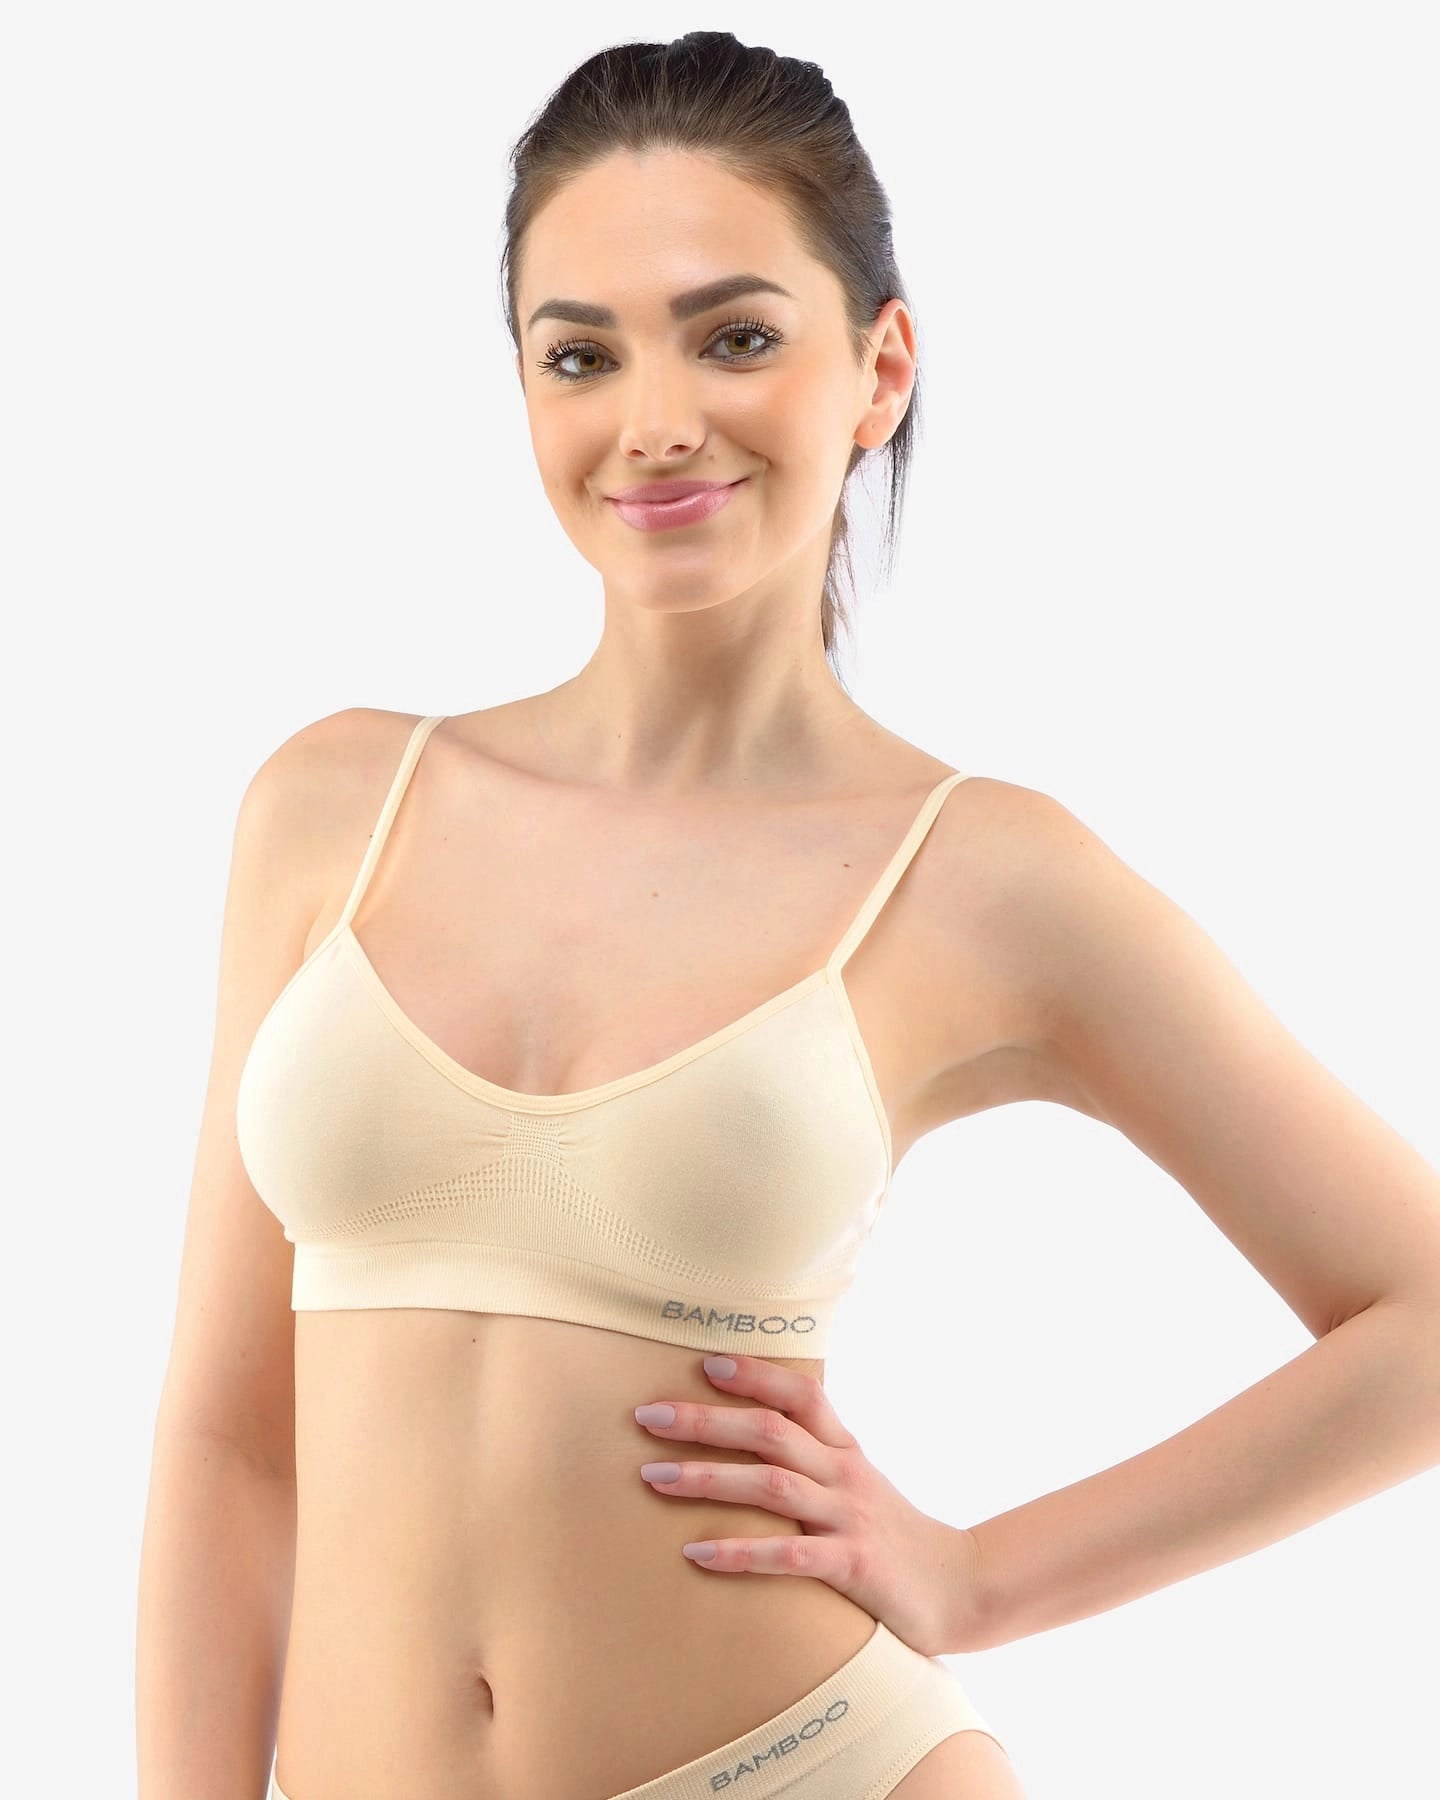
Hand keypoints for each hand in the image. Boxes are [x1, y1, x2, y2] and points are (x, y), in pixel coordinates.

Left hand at [633, 1351, 984, 1657]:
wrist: (958, 1588)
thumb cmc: (891, 1536)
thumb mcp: (856, 1484)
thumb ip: (814, 1458)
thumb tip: (750, 1433)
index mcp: (845, 1450)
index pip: (801, 1395)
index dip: (755, 1375)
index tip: (705, 1363)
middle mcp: (845, 1475)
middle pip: (771, 1432)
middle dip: (705, 1421)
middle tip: (647, 1416)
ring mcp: (849, 1518)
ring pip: (772, 1485)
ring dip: (707, 1479)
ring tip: (652, 1478)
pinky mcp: (853, 1567)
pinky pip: (788, 1555)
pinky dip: (740, 1552)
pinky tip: (696, 1552)